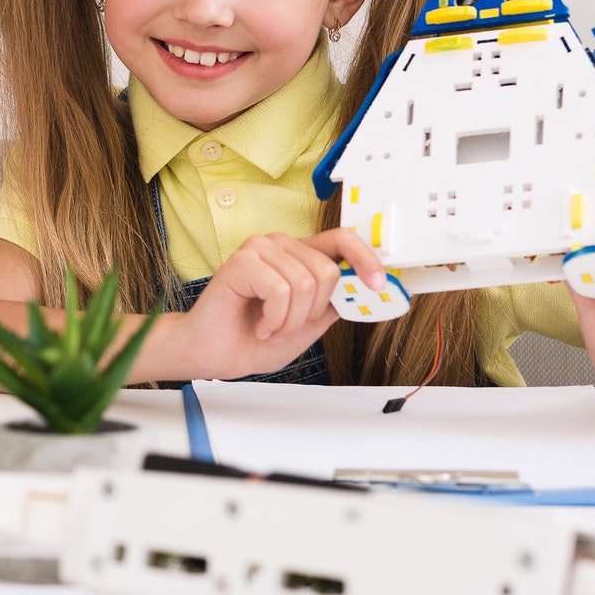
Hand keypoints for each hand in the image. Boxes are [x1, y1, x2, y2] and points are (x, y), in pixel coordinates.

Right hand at [168, 229, 383, 380]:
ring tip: (271, 327)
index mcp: (299, 255)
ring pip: (305, 282)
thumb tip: (370, 291)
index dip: (366, 258)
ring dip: (291, 320)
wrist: (214, 354)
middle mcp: (281, 245)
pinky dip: (274, 318)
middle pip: (328, 270)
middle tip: (288, 325)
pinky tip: (260, 325)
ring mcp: (259, 249)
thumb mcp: (310, 323)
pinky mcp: (241, 261)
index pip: (342, 239)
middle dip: (313, 311)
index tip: (380, 285)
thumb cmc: (255, 339)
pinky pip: (280, 290)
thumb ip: (336, 303)